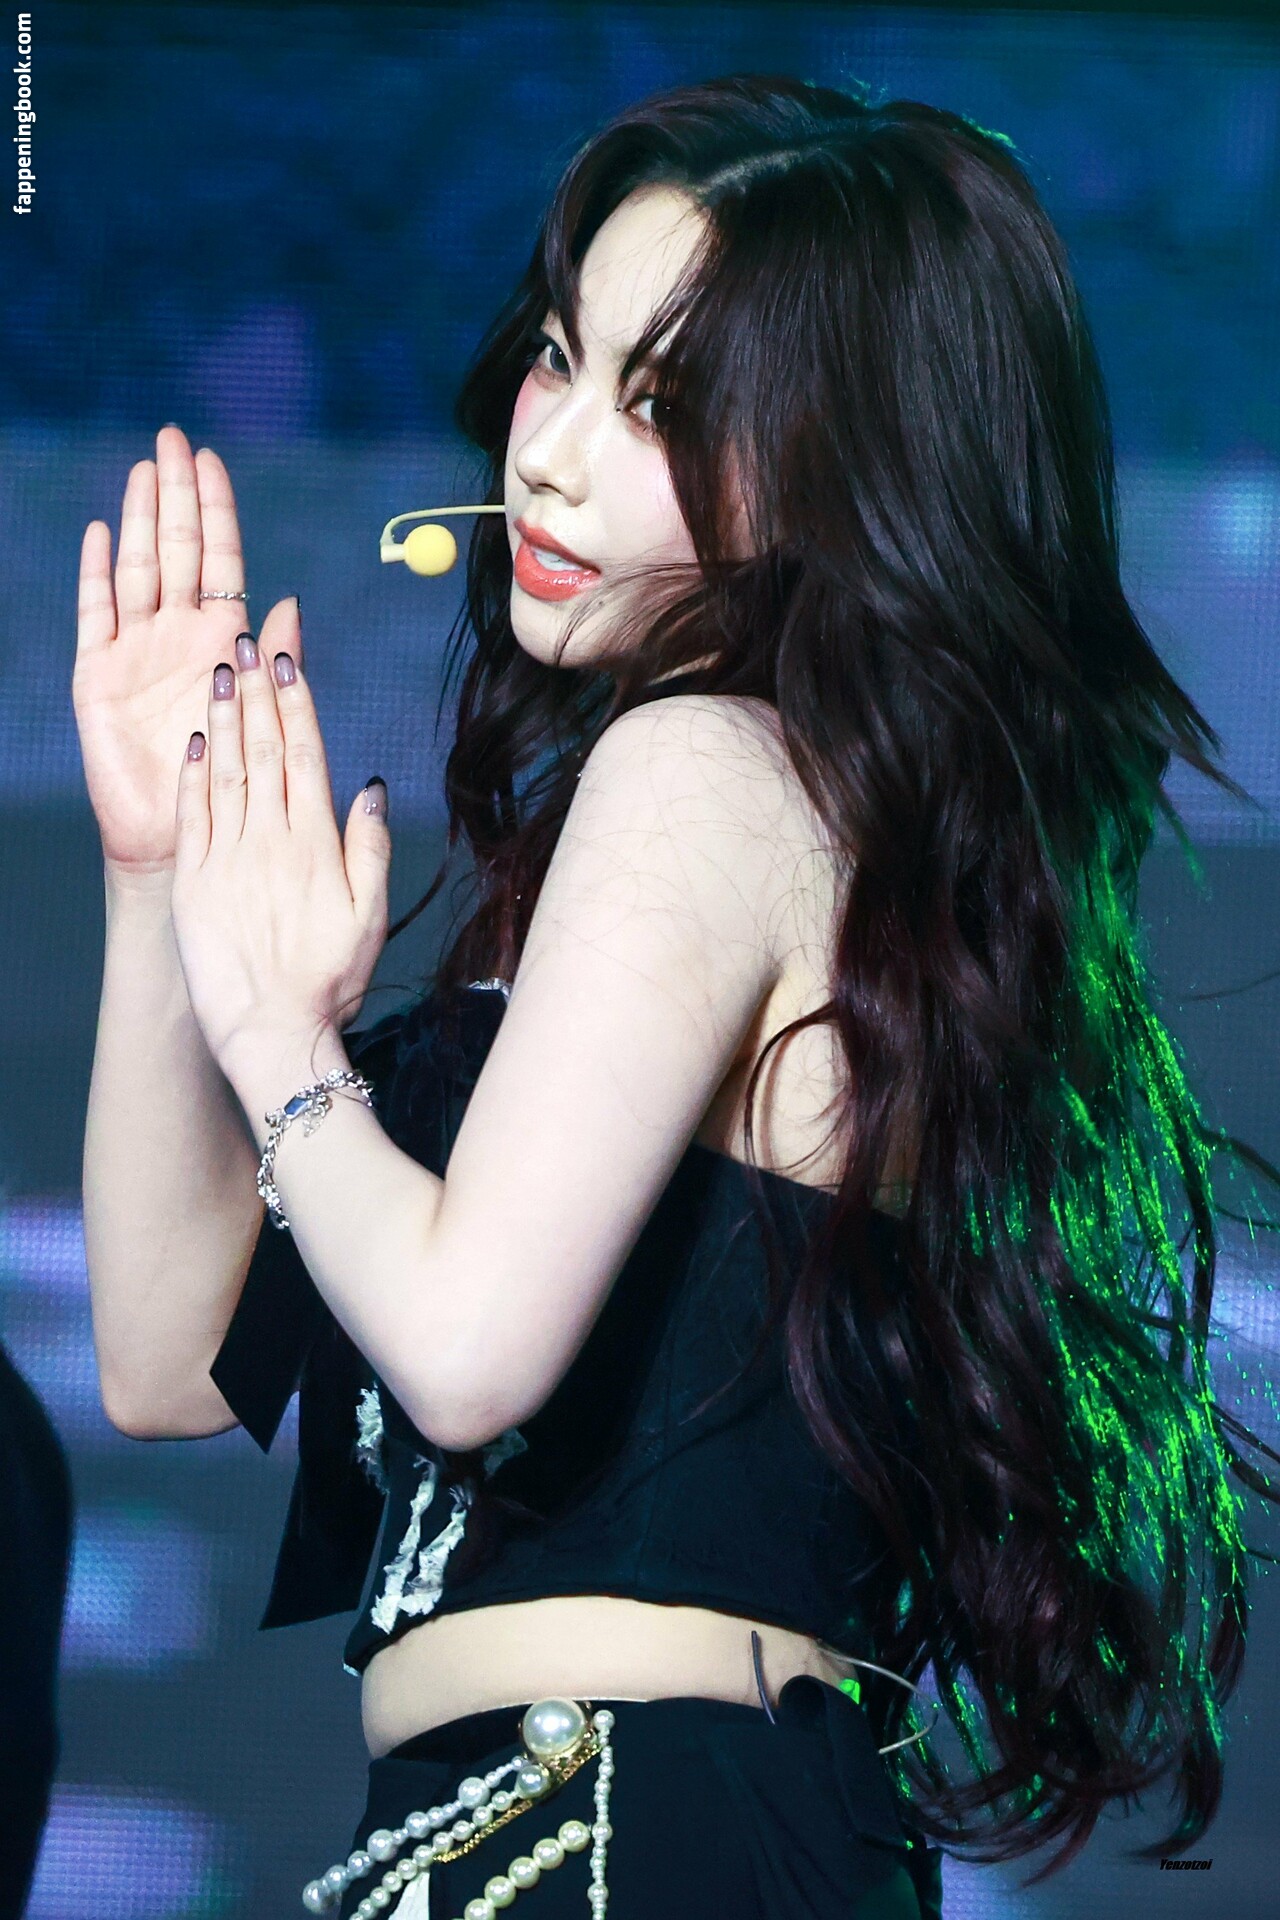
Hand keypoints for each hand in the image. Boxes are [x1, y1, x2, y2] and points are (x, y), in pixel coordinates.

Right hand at [74, 426, 302, 880]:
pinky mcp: (97, 675)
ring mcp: (135, 650)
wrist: (184, 837)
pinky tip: (102, 533)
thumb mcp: (266, 717)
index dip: (214, 510)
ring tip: (142, 470)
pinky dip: (97, 574)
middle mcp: (177, 635)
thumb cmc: (233, 781)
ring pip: (136, 569)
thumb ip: (276, 660)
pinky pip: (95, 614)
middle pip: (174, 550)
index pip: (218, 560)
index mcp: (223, 639)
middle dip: (174, 494)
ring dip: (139, 519)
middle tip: (170, 438)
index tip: (210, 460)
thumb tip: (294, 601)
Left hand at [169, 622, 390, 1079]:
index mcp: (316, 843)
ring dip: (223, 718)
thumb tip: (371, 787)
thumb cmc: (329, 979)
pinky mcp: (194, 881)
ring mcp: (228, 857)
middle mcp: (270, 840)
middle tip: (248, 642)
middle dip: (257, 692)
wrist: (271, 1031)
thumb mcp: (369, 915)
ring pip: (225, 771)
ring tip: (220, 672)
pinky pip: (192, 813)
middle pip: (263, 749)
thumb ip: (370, 848)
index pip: (306, 754)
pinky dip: (193, 772)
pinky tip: (194, 739)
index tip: (289, 660)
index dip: (296, 702)